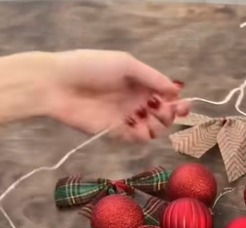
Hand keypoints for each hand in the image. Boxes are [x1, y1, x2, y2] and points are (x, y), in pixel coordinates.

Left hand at [41, 50, 189, 141]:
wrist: (57, 85)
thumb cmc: (91, 67)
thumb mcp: (126, 64)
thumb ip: (153, 77)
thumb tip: (176, 90)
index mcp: (140, 83)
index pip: (167, 95)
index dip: (178, 101)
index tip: (182, 103)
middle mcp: (136, 100)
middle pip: (164, 114)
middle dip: (172, 114)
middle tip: (166, 111)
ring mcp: (127, 117)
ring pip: (154, 128)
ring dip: (160, 126)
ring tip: (152, 119)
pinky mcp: (116, 132)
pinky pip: (137, 138)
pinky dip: (144, 136)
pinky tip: (142, 129)